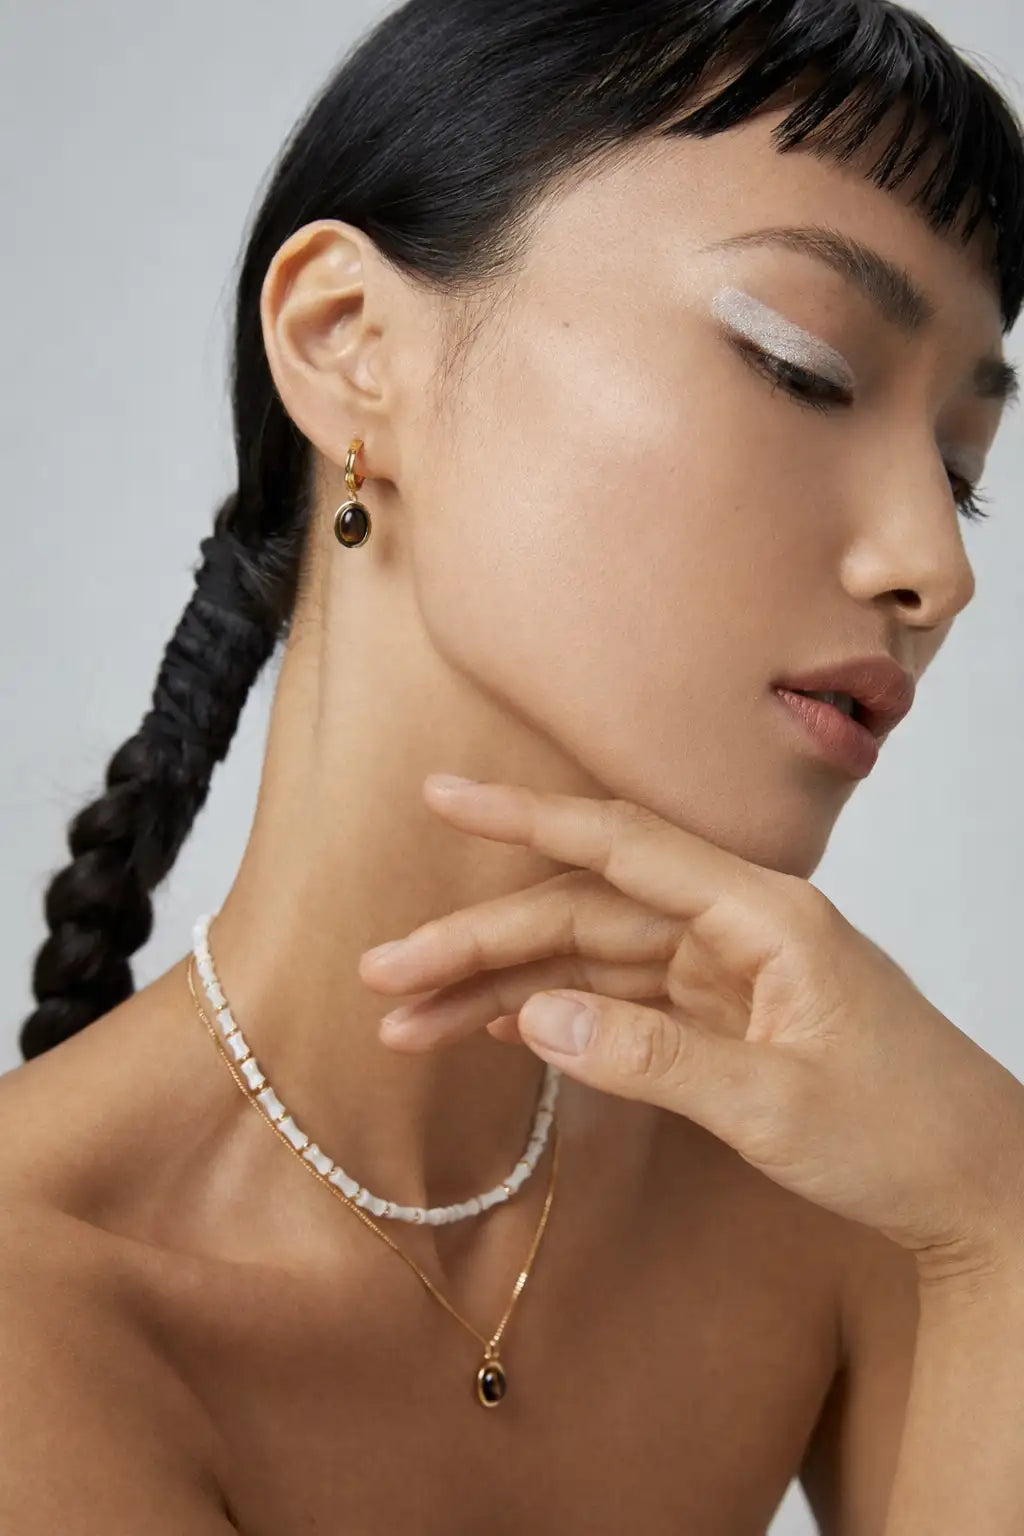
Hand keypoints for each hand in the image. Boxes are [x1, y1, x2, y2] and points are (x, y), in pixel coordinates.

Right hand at [359, 774, 1023, 1282]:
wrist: (980, 1185)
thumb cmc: (906, 1133)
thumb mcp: (776, 1104)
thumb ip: (653, 1057)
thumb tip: (534, 1017)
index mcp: (763, 914)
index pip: (622, 847)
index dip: (524, 819)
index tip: (443, 798)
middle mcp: (735, 927)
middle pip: (584, 912)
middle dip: (479, 940)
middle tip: (384, 972)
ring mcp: (723, 971)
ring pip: (588, 960)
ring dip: (499, 987)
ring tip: (406, 1023)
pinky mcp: (718, 1014)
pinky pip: (616, 1000)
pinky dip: (551, 1014)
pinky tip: (487, 1029)